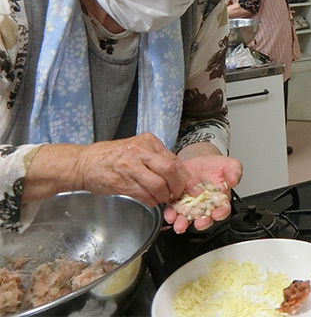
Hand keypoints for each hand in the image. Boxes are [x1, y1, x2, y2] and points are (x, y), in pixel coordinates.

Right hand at [75, 133, 198, 206]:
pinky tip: (150, 200)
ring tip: (162, 198)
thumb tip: (181, 176)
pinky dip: (151, 200)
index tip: (193, 188)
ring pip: (157, 184)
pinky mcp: (121, 181)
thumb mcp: (138, 150)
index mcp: (148, 141)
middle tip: (178, 195)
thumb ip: (157, 159)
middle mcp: (140, 151)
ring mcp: (129, 166)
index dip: (186, 176)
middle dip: (177, 186)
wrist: (85, 163)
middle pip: (169, 170)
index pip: (174, 159)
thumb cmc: (114, 157)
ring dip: (164, 196)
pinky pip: (143, 194)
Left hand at [163, 153, 242, 233]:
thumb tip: (234, 180)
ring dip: (184, 222)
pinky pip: (174, 210)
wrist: (199, 160)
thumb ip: (234, 172)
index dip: (221, 213)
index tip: (218, 214)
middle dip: (202, 222)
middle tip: (199, 223)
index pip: (223, 210)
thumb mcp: (230, 165)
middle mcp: (206, 206)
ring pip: (188, 217)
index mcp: (221, 200)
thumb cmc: (216, 166)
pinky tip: (170, 215)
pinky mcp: (178, 201)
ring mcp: (192, 205)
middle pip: (205, 218)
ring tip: (180, 224)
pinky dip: (171, 214)